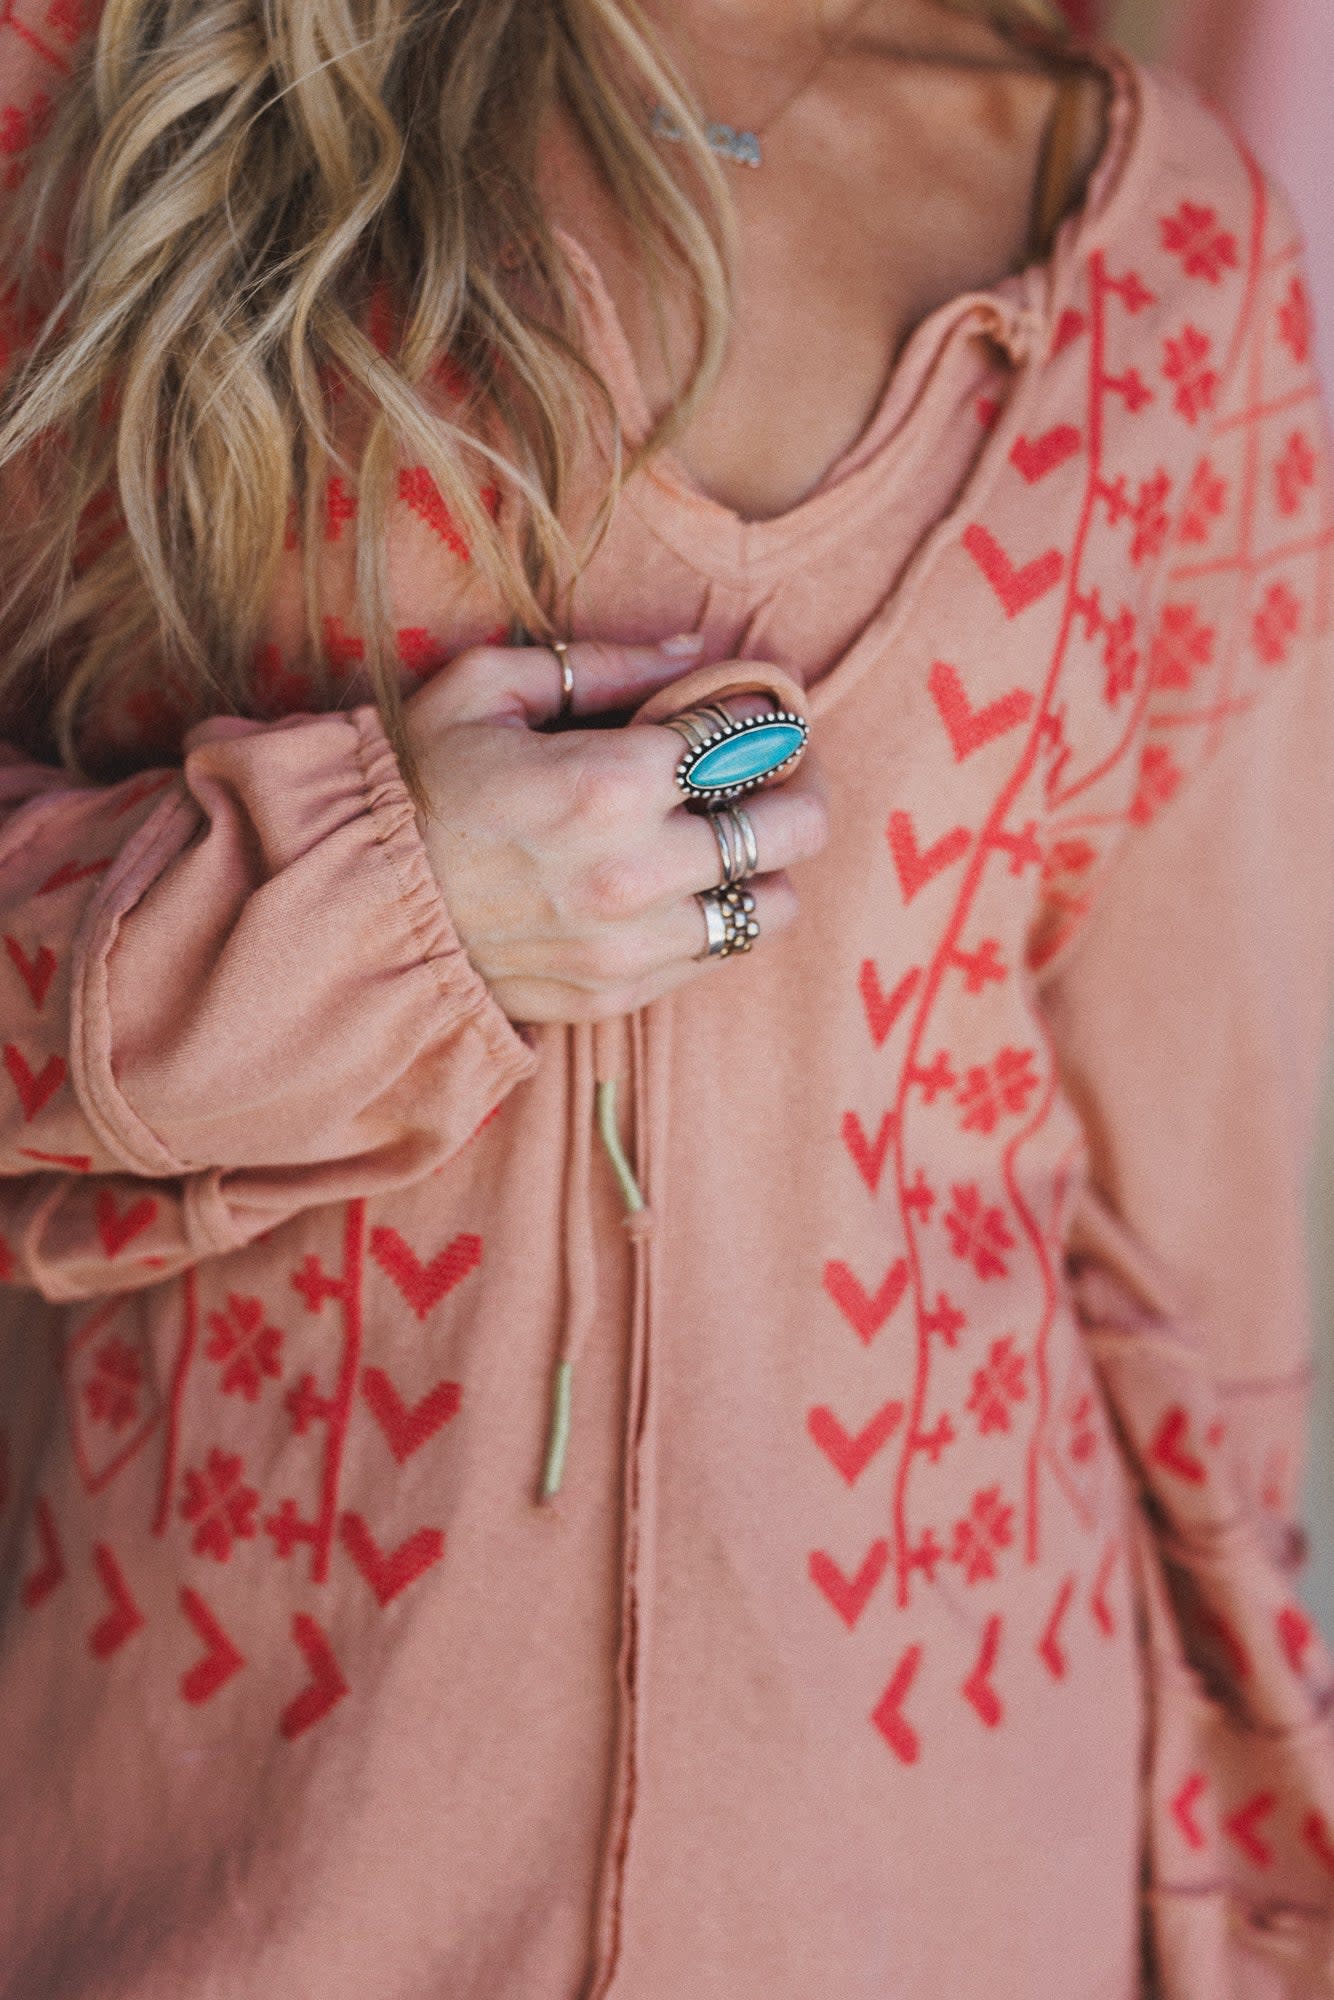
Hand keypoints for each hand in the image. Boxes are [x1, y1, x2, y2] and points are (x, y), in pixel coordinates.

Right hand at [401, 638, 828, 1023]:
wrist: (358, 907)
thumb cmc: (419, 782)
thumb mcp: (490, 687)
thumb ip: (604, 663)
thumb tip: (697, 649)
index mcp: (609, 782)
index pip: (746, 735)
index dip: (763, 713)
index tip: (756, 708)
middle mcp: (635, 871)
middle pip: (792, 826)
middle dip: (798, 785)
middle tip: (777, 772)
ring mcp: (631, 945)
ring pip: (775, 904)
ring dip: (769, 864)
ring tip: (733, 838)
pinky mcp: (619, 993)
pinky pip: (720, 955)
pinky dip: (721, 916)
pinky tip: (685, 887)